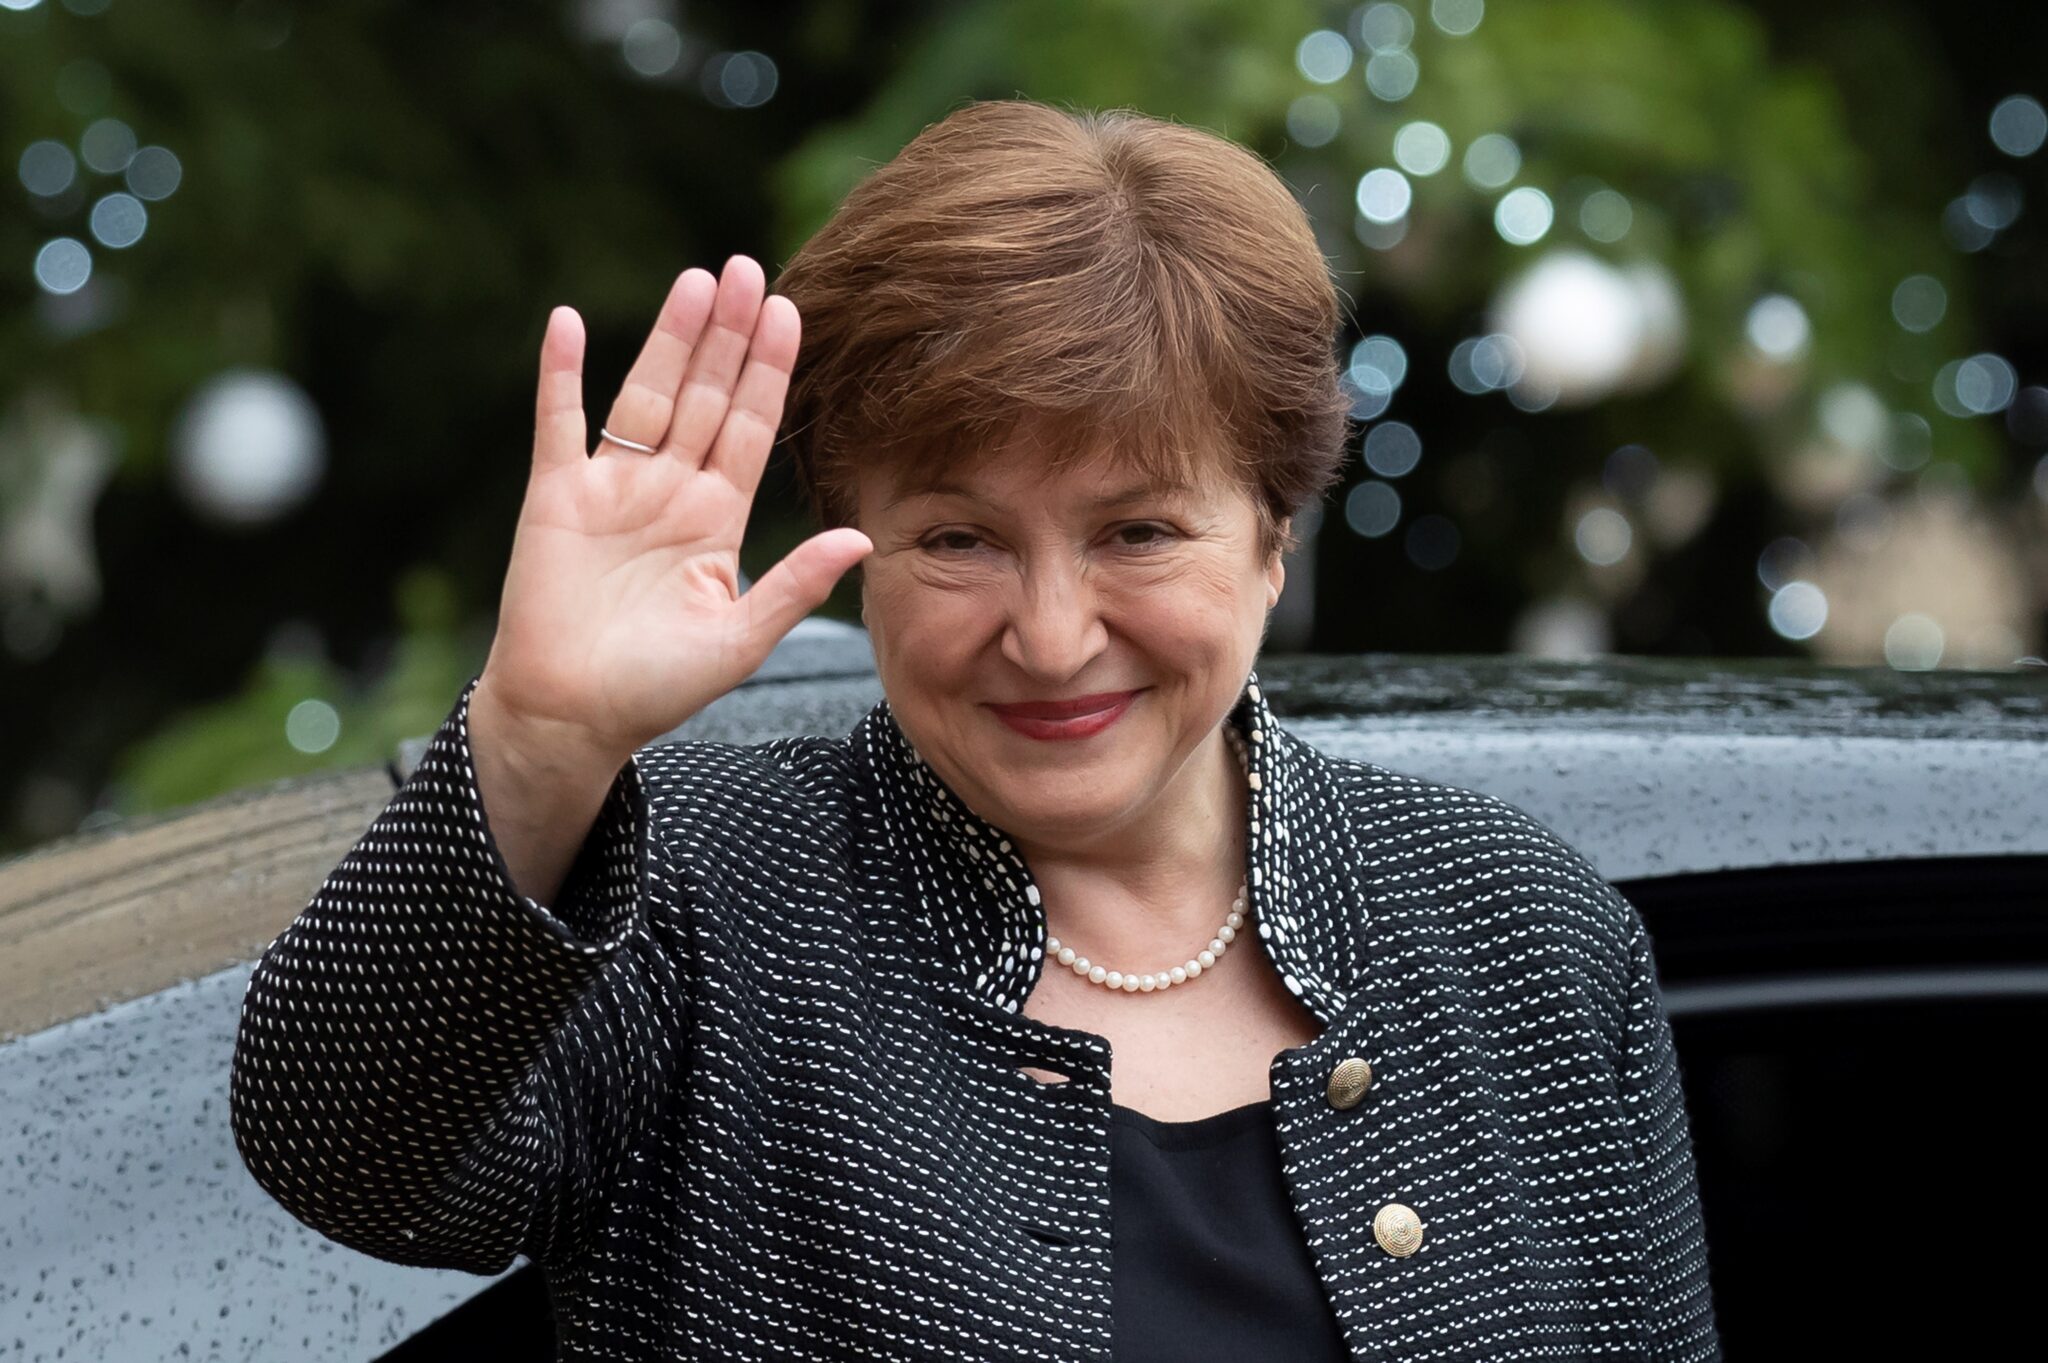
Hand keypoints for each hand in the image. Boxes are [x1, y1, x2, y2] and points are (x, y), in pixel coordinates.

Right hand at [476, 255, 871, 761]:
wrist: (571, 716)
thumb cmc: (655, 687)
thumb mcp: (738, 640)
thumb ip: (794, 584)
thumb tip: (860, 537)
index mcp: (717, 518)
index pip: (751, 428)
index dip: (771, 372)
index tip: (791, 313)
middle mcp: (669, 491)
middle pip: (705, 395)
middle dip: (729, 335)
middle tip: (749, 269)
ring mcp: (612, 487)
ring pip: (645, 394)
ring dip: (668, 338)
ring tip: (695, 281)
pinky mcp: (555, 496)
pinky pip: (558, 422)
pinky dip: (560, 374)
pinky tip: (566, 323)